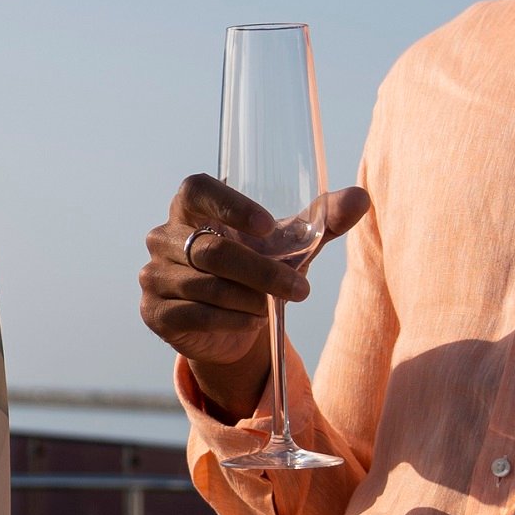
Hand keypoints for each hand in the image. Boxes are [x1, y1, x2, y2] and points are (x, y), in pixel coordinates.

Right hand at [138, 174, 369, 422]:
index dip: (230, 205)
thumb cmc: (257, 269)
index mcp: (191, 206)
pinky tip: (248, 321)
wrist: (230, 325)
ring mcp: (153, 274)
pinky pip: (195, 315)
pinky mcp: (154, 311)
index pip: (198, 190)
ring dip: (249, 300)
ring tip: (270, 307)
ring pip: (206, 286)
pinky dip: (230, 320)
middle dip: (262, 273)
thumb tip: (361, 197)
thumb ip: (324, 220)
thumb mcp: (291, 244)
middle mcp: (165, 236)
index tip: (270, 226)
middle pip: (212, 250)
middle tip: (301, 289)